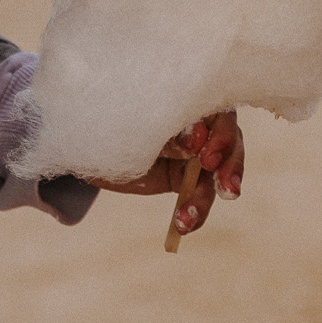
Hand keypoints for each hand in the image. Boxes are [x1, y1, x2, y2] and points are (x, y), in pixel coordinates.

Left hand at [87, 111, 245, 237]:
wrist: (91, 142)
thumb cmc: (113, 120)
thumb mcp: (136, 127)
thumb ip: (166, 132)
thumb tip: (193, 142)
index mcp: (190, 97)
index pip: (217, 109)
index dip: (217, 131)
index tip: (198, 150)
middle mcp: (201, 121)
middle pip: (230, 139)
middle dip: (230, 164)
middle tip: (225, 187)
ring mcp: (197, 151)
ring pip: (218, 173)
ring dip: (207, 197)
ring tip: (189, 217)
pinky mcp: (188, 176)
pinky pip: (200, 195)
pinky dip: (194, 212)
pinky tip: (182, 225)